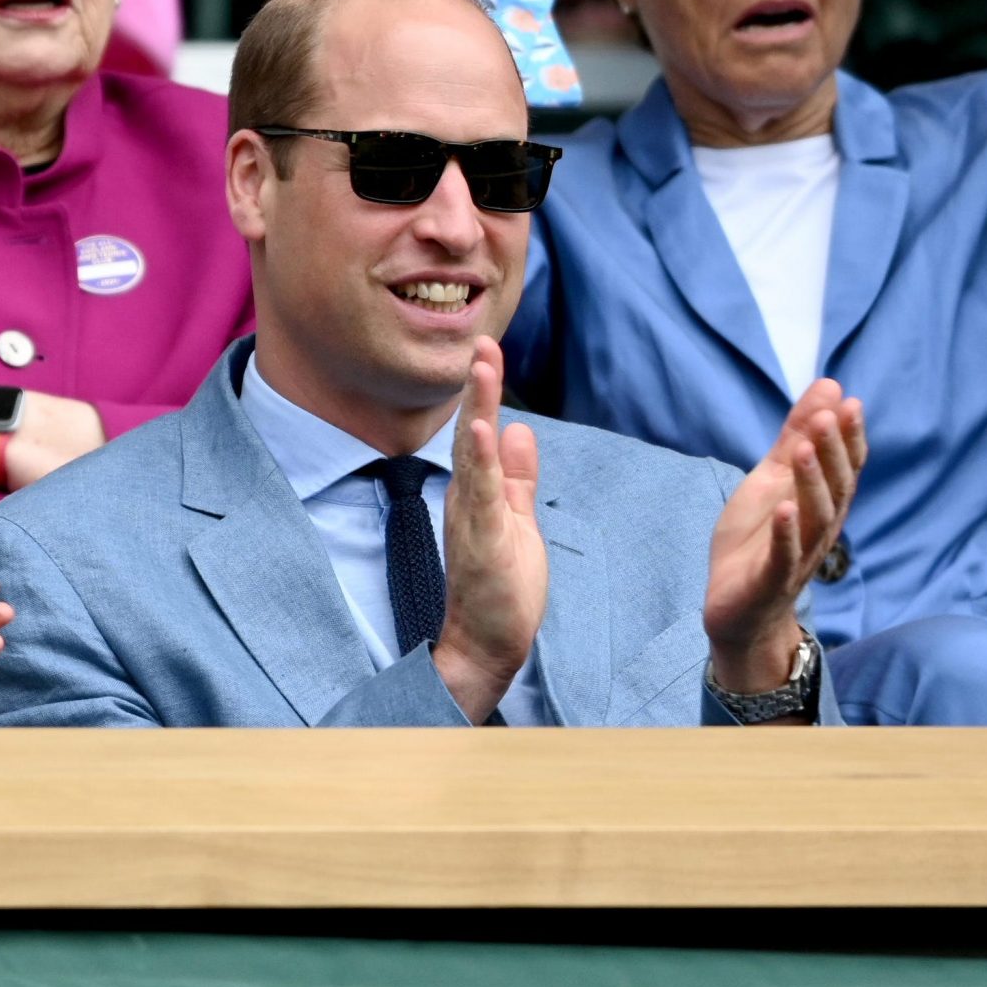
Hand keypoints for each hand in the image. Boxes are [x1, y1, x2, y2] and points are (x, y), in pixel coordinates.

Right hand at [430, 337, 547, 721]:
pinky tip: (483, 428)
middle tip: (484, 343)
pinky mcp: (482, 539)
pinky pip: (482, 492)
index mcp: (477, 492)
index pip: (480, 432)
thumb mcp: (518, 519)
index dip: (485, 392)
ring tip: (482, 368)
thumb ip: (518, 476)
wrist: (488, 643)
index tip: (488, 350)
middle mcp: (468, 497)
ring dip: (477, 408)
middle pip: (472, 432)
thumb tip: (518, 428)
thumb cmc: (502, 588)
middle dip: (480, 386)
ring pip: (474, 454)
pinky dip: (481, 459)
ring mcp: (472, 516)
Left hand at [703, 379, 863, 692]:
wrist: (736, 608)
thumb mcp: (772, 479)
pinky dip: (785, 534)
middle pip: (835, 489)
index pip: (844, 468)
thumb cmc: (758, 538)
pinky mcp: (769, 580)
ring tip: (807, 449)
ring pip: (814, 519)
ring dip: (813, 484)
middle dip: (834, 452)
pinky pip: (783, 557)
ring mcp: (797, 556)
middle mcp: (818, 530)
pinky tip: (784, 509)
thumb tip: (829, 386)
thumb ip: (796, 436)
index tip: (849, 402)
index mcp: (820, 504)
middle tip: (828, 415)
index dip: (849, 438)